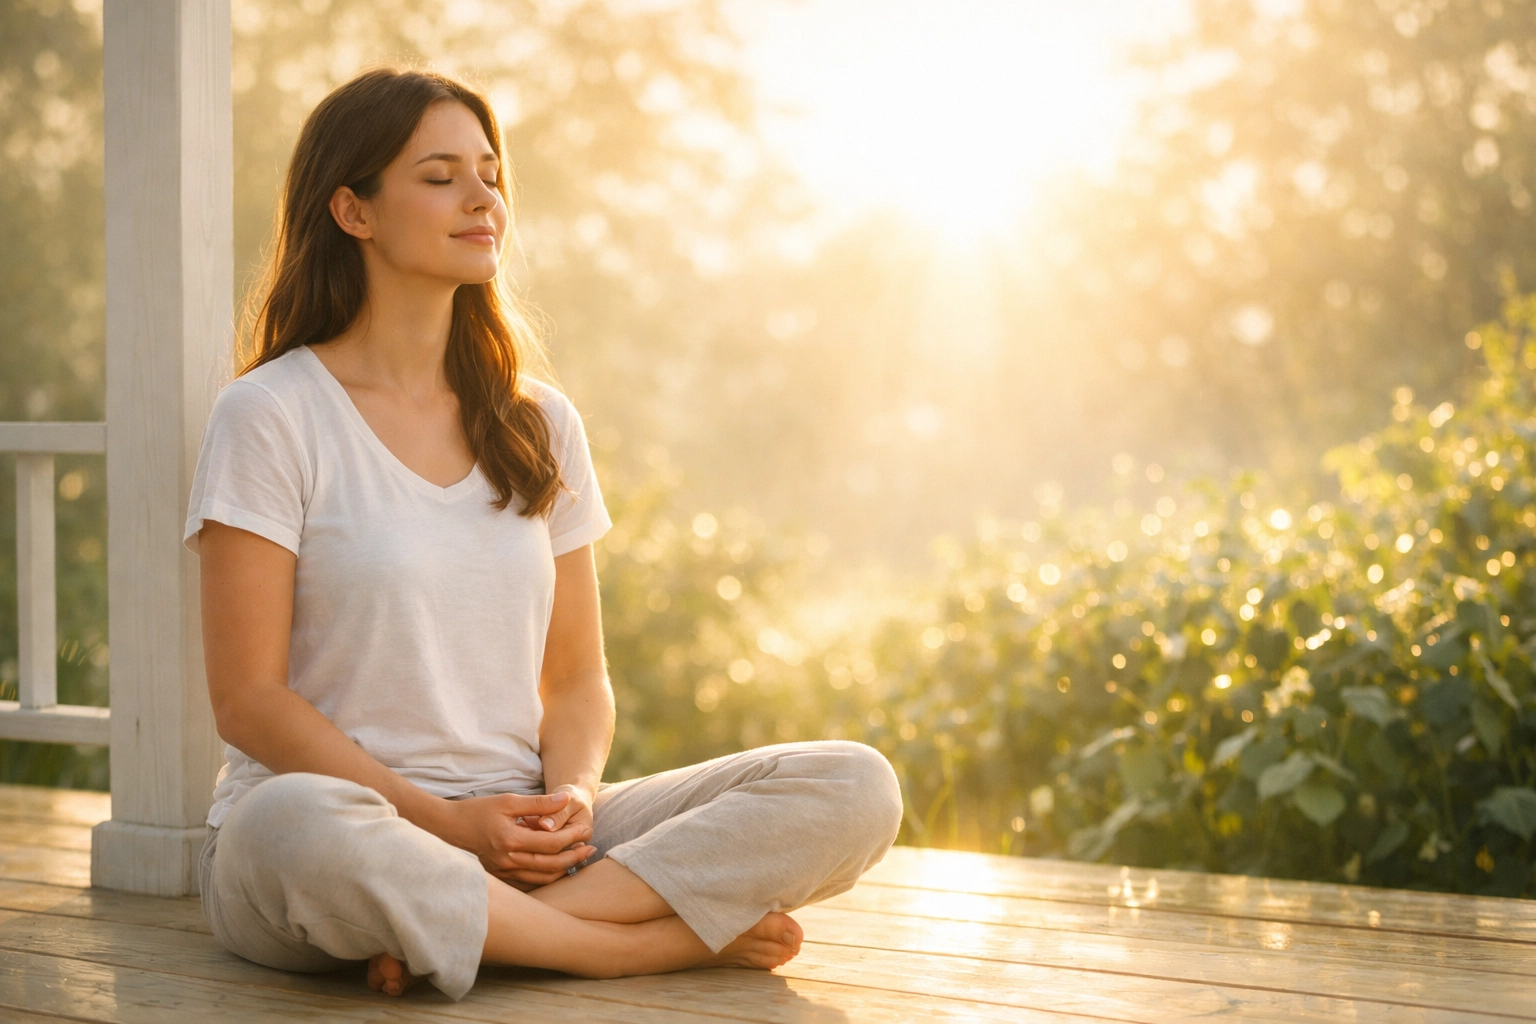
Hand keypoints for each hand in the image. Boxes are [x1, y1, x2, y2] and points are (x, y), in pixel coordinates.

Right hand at [434, 791, 595, 888]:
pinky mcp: (500, 877)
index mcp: (511, 840)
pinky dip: (546, 876)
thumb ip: (538, 803)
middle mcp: (508, 861)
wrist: (448, 828)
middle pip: (550, 865)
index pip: (551, 844)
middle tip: (590, 849)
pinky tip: (557, 866)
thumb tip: (566, 799)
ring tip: (578, 857)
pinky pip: (530, 882)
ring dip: (563, 869)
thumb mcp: (508, 801)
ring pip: (542, 878)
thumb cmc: (478, 810)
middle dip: (574, 857)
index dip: (572, 837)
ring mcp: (503, 872)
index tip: (586, 829)